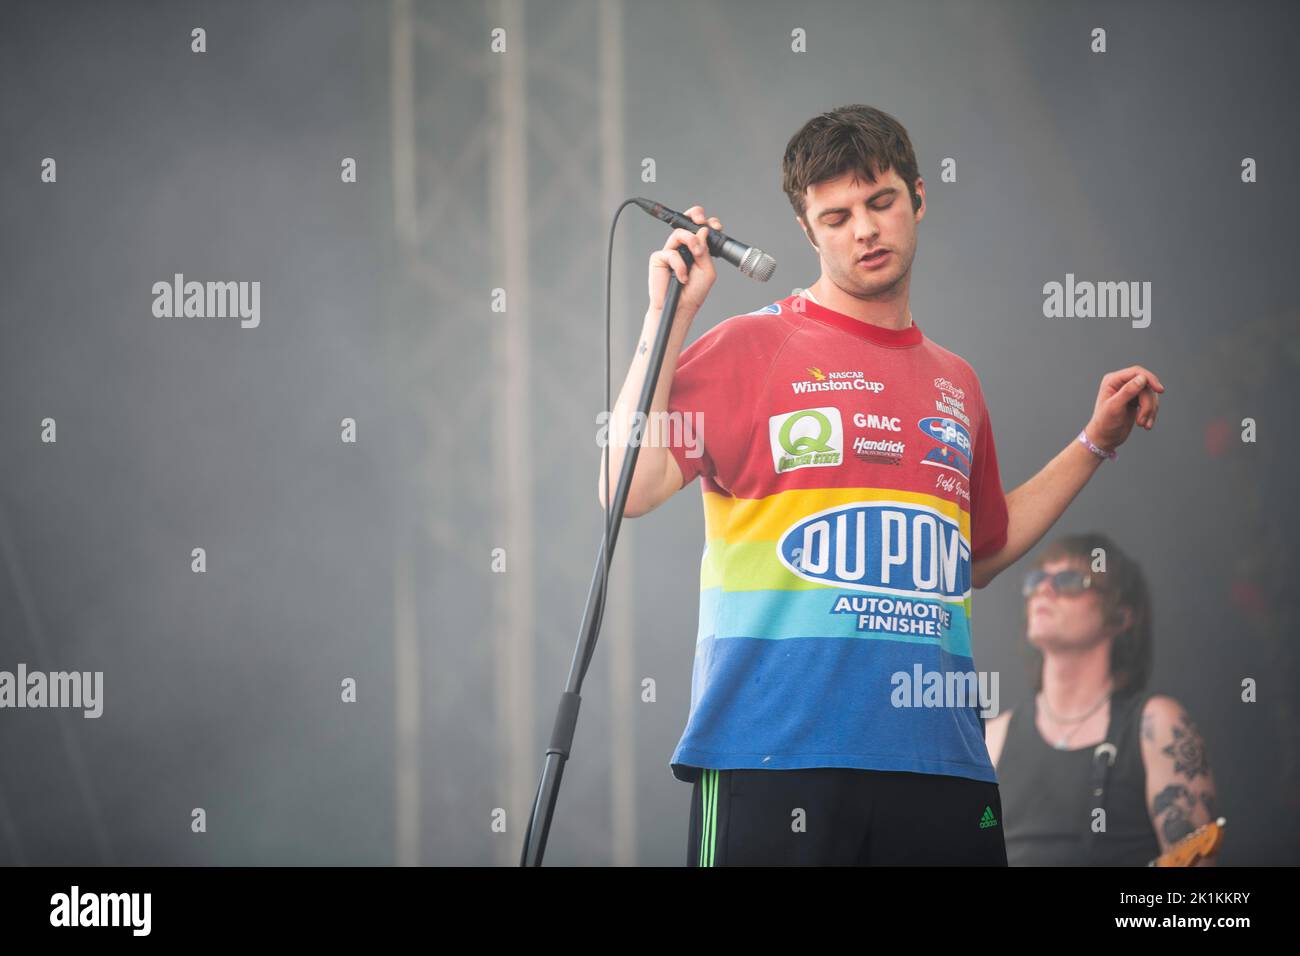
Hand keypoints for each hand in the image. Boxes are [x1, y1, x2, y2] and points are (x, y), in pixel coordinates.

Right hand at [647, 205, 723, 320]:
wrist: (680, 307)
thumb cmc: (693, 292)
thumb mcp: (707, 270)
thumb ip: (706, 251)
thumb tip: (702, 231)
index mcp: (697, 250)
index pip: (701, 230)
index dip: (708, 223)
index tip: (716, 226)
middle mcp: (683, 248)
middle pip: (687, 224)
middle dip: (695, 216)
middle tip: (701, 220)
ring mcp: (671, 252)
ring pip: (679, 234)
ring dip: (691, 241)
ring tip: (696, 254)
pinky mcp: (659, 258)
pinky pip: (670, 252)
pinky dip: (679, 265)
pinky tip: (682, 277)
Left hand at [1085, 365, 1164, 451]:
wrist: (1105, 438)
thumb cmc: (1105, 423)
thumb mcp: (1115, 407)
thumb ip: (1127, 391)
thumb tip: (1142, 378)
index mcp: (1112, 381)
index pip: (1136, 372)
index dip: (1150, 379)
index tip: (1160, 390)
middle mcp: (1121, 383)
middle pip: (1146, 386)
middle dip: (1147, 404)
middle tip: (1141, 420)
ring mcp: (1129, 391)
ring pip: (1150, 394)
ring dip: (1149, 411)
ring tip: (1142, 424)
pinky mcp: (1136, 400)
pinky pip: (1151, 402)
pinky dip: (1151, 413)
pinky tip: (1146, 425)